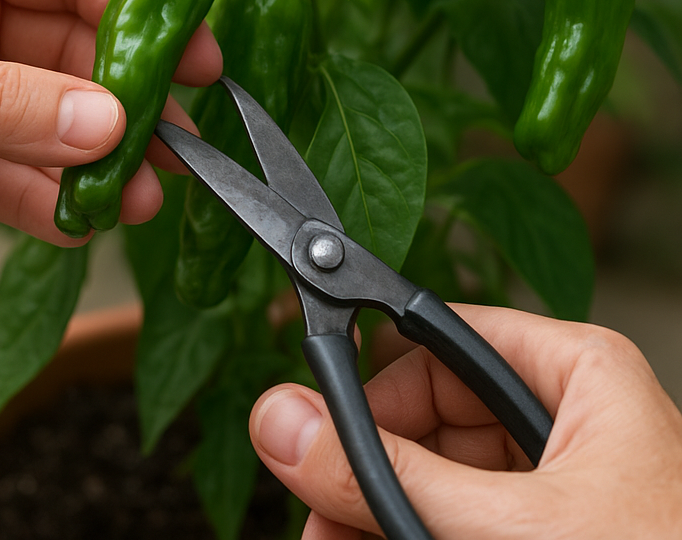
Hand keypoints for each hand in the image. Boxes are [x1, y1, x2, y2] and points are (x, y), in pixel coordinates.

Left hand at [0, 0, 220, 262]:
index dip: (137, 7)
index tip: (193, 57)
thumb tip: (109, 122)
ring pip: (47, 121)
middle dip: (124, 96)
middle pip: (71, 51)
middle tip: (179, 141)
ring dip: (93, 158)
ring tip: (141, 194)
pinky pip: (6, 176)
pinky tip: (78, 223)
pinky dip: (42, 200)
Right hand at [250, 305, 681, 538]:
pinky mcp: (546, 530)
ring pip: (434, 471)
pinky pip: (456, 516)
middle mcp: (563, 415)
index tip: (316, 424)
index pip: (437, 341)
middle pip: (426, 412)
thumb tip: (286, 421)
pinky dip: (409, 530)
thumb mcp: (509, 528)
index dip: (372, 381)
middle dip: (366, 464)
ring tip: (332, 538)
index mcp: (575, 372)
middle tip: (317, 510)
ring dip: (375, 506)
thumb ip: (391, 475)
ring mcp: (556, 479)